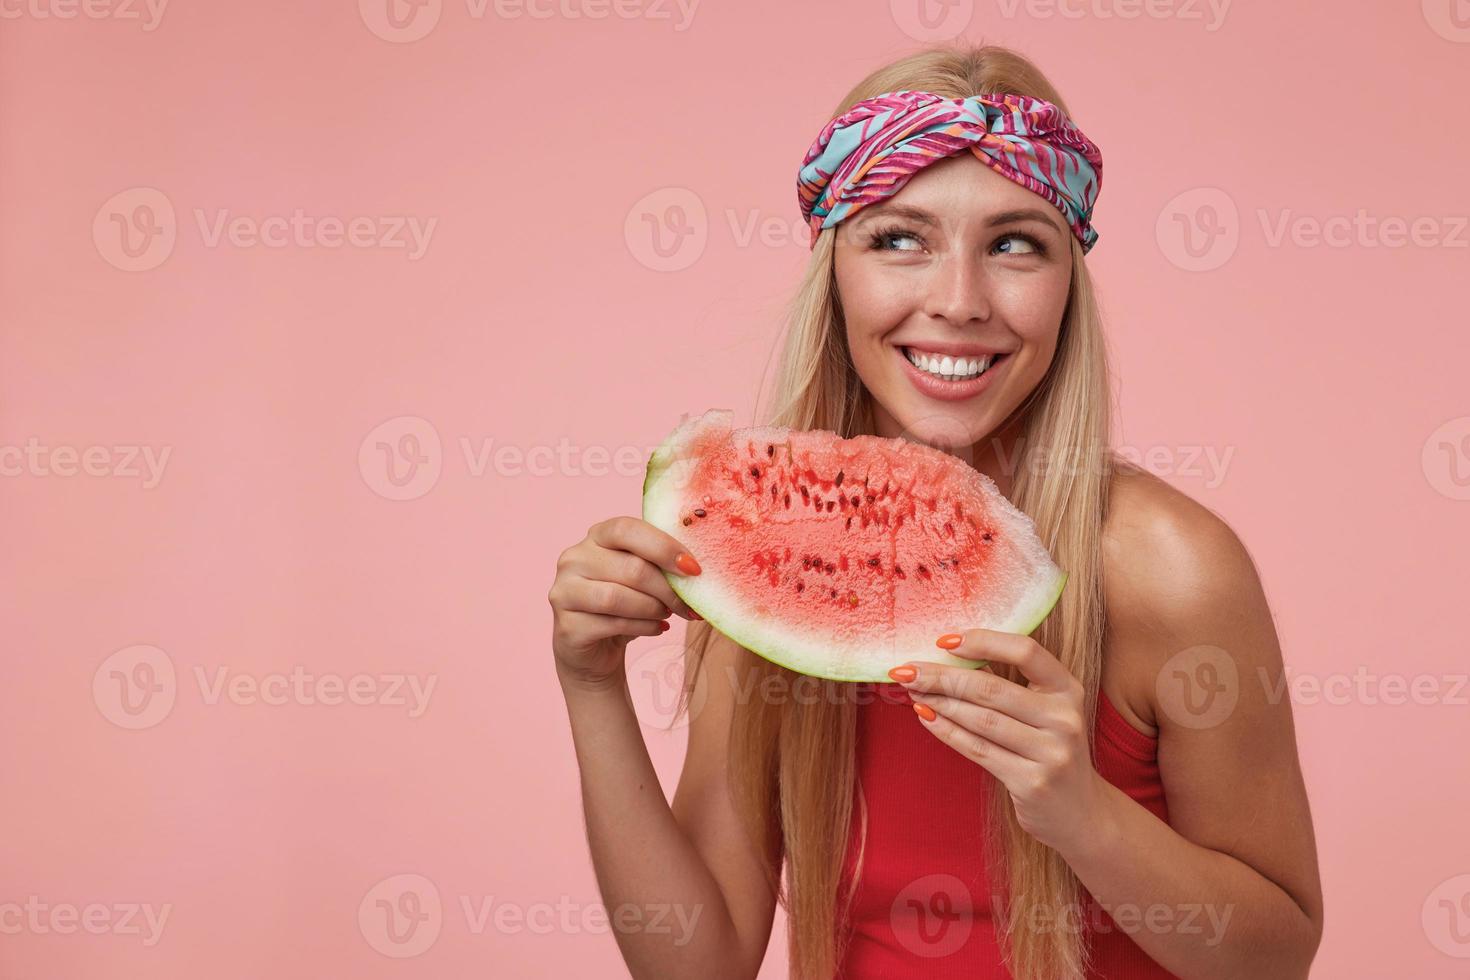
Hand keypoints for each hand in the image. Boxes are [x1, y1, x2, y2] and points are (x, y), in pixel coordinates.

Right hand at [548, 516, 702, 692]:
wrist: (594, 649)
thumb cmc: (624, 605)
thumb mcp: (642, 577)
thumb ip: (660, 564)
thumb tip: (696, 569)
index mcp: (596, 536)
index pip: (627, 529)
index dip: (663, 547)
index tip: (693, 569)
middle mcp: (574, 558)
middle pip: (631, 568)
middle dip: (668, 590)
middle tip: (688, 606)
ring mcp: (564, 591)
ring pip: (619, 597)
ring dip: (654, 609)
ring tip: (668, 615)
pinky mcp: (567, 626)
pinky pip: (613, 624)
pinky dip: (644, 627)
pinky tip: (657, 629)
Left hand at [888, 629, 1107, 855]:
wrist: (1082, 813)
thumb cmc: (1051, 751)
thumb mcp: (1045, 712)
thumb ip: (1011, 686)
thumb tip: (949, 659)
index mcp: (1068, 689)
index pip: (1025, 651)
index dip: (983, 641)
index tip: (944, 641)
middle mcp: (1063, 718)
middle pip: (991, 688)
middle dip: (942, 676)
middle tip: (907, 670)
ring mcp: (1050, 752)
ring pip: (981, 719)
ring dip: (939, 703)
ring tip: (912, 691)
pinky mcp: (1031, 782)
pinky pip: (978, 750)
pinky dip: (947, 732)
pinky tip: (926, 717)